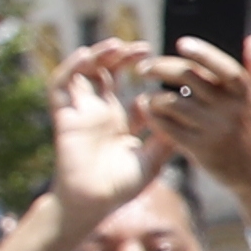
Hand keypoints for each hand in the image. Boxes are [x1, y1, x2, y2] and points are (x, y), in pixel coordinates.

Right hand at [42, 39, 159, 225]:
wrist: (92, 204)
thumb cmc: (121, 187)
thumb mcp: (153, 159)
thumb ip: (167, 137)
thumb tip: (189, 112)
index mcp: (122, 123)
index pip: (134, 92)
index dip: (149, 82)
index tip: (169, 68)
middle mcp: (101, 113)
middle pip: (108, 75)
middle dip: (123, 58)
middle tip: (144, 48)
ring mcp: (82, 113)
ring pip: (85, 74)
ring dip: (98, 56)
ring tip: (117, 45)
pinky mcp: (65, 116)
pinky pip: (61, 86)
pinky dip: (70, 68)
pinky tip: (86, 55)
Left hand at [139, 34, 250, 220]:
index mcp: (245, 94)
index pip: (223, 67)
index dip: (203, 53)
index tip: (181, 43)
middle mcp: (229, 109)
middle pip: (187, 78)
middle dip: (159, 68)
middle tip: (143, 68)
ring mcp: (213, 129)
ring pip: (172, 102)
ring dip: (153, 96)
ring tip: (146, 95)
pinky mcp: (199, 148)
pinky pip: (168, 127)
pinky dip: (154, 117)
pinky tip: (149, 113)